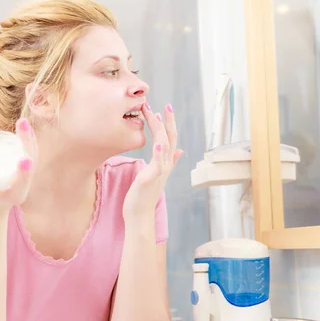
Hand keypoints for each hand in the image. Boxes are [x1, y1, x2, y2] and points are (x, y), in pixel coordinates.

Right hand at [0, 118, 36, 221]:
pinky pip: (31, 160)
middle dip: (22, 176)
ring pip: (28, 171)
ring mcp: (17, 190)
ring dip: (29, 149)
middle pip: (17, 189)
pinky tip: (27, 126)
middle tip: (25, 160)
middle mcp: (2, 199)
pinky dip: (30, 143)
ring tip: (24, 126)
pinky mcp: (25, 179)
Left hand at [123, 103, 183, 222]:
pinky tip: (157, 142)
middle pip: (170, 139)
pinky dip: (159, 152)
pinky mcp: (151, 179)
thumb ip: (169, 162)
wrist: (140, 216)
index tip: (165, 108)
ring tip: (155, 115)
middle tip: (165, 105)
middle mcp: (165, 166)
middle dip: (167, 121)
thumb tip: (180, 151)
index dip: (169, 124)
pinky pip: (158, 164)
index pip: (171, 139)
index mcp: (165, 163)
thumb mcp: (157, 175)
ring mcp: (160, 172)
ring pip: (164, 146)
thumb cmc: (144, 196)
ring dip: (160, 129)